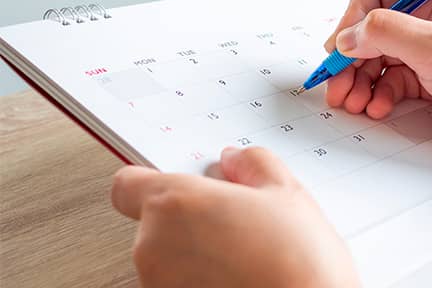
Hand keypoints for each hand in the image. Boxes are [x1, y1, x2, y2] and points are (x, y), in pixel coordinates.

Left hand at [111, 147, 359, 287]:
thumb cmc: (300, 267)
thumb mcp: (287, 194)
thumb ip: (253, 164)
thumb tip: (237, 160)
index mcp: (176, 203)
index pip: (128, 184)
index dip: (152, 179)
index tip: (178, 182)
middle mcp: (154, 247)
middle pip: (156, 220)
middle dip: (191, 217)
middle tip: (236, 218)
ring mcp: (159, 285)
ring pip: (169, 255)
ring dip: (197, 251)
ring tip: (246, 253)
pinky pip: (178, 282)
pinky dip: (201, 279)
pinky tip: (241, 276)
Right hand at [324, 0, 431, 156]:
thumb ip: (385, 33)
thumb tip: (346, 36)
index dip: (353, 15)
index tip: (341, 47)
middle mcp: (426, 20)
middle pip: (370, 29)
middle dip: (350, 58)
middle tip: (334, 85)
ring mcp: (427, 50)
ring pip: (377, 59)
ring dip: (359, 81)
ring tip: (352, 102)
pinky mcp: (429, 77)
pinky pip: (391, 81)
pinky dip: (379, 95)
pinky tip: (378, 108)